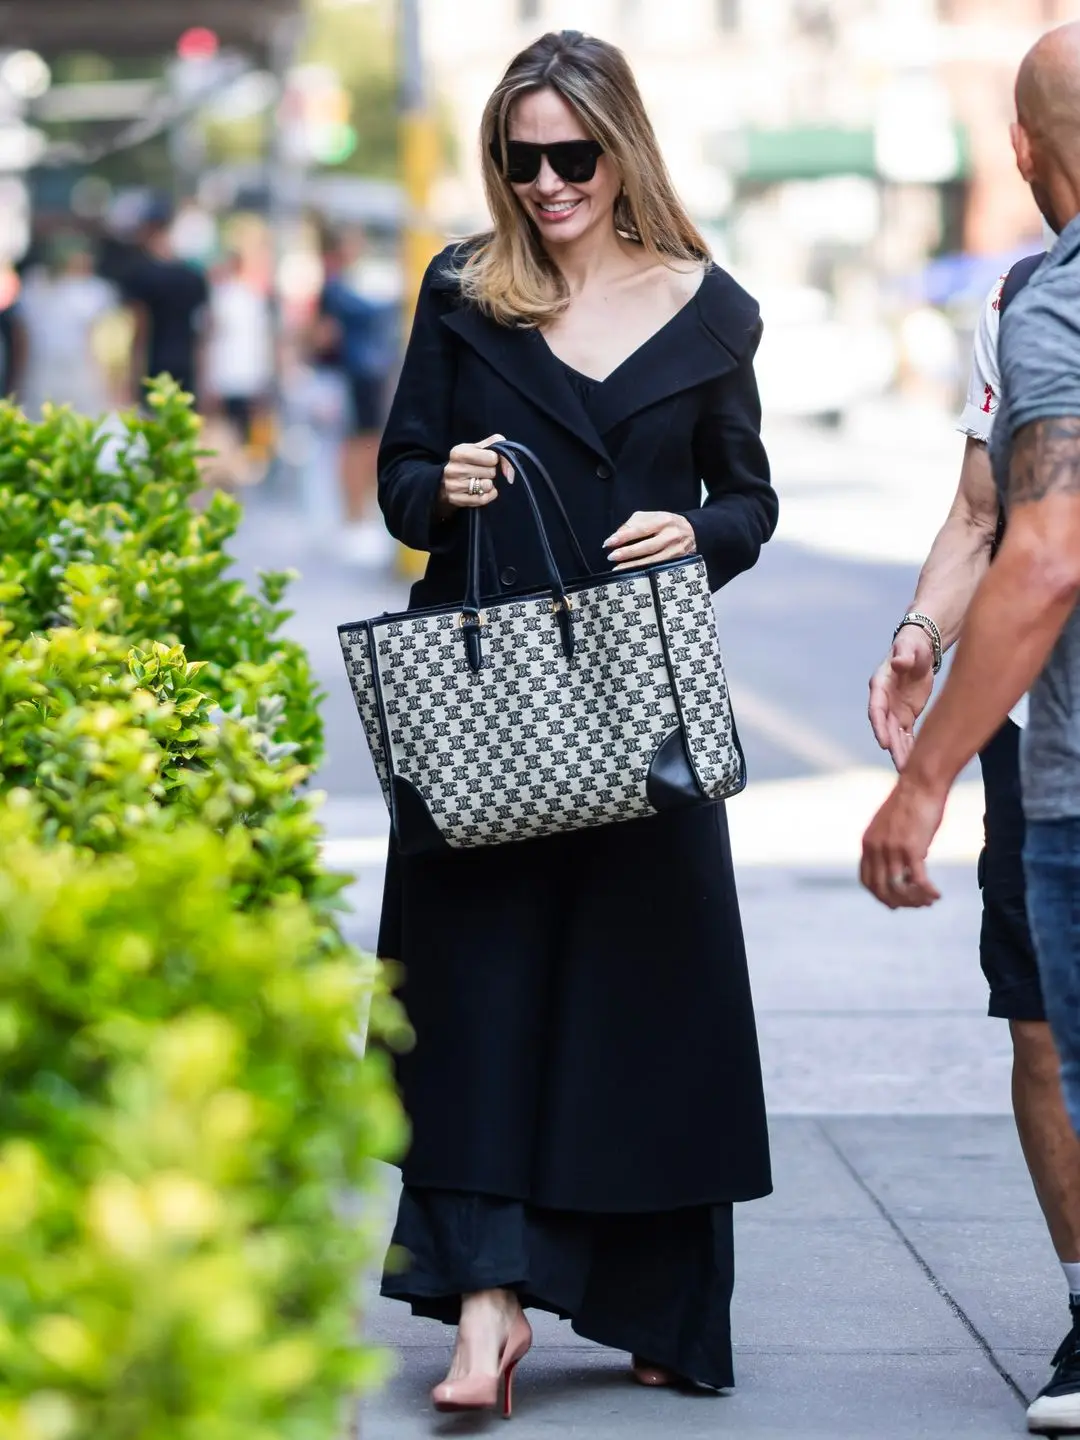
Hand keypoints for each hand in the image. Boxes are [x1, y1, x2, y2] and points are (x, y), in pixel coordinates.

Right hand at [438, 433, 513, 511]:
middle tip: (483, 472)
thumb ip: (496, 444)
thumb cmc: (468, 462)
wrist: (447, 482)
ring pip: (487, 486)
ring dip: (489, 484)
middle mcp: (454, 469)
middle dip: (491, 472)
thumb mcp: (477, 448)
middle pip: (491, 472)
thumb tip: (509, 464)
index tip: (490, 461)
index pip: (491, 457)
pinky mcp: (456, 499)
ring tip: (480, 481)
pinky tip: (484, 491)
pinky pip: (483, 499)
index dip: (495, 459)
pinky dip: (489, 495)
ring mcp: (453, 486)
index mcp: (458, 452)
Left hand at [604, 512, 696, 570]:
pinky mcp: (678, 562)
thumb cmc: (666, 523)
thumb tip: (617, 535)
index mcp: (663, 521)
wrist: (693, 532)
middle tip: (611, 556)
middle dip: (628, 553)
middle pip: (647, 546)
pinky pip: (659, 568)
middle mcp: (671, 535)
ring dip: (634, 566)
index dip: (624, 536)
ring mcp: (676, 551)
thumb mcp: (652, 517)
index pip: (641, 529)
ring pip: (653, 561)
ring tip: (618, 569)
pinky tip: (633, 574)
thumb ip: (634, 523)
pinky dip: (645, 571)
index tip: (609, 542)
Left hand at [860, 774, 945, 908]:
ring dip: (915, 900)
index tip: (894, 903)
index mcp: (868, 843)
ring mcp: (892, 849)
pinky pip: (919, 881)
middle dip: (899, 902)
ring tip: (929, 901)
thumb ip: (893, 846)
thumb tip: (909, 865)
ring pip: (899, 888)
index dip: (880, 895)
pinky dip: (928, 892)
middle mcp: (876, 848)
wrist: (921, 782)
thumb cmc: (912, 802)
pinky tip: (937, 895)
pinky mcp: (912, 848)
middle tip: (917, 905)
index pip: (867, 880)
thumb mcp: (892, 826)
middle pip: (882, 889)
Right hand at [868, 626, 935, 771]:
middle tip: (901, 766)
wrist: (919, 649)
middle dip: (892, 747)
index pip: (876, 710)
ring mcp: (895, 710)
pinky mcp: (907, 714)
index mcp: (880, 686)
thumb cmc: (912, 646)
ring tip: (908, 771)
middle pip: (886, 728)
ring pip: (896, 735)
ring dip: (901, 752)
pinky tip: (917, 761)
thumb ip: (903, 656)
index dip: (879, 727)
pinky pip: (907, 734)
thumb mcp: (909, 648)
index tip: (884, 743)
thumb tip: (899, 663)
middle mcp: (884, 701)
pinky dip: (911, 747)